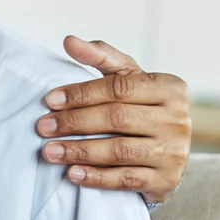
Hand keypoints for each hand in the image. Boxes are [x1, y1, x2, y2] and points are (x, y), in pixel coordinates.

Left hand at [37, 37, 190, 203]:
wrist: (167, 150)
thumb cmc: (140, 107)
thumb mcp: (128, 78)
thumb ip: (101, 58)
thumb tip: (69, 40)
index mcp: (170, 87)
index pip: (119, 88)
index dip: (81, 93)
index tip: (49, 100)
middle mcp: (177, 118)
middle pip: (117, 118)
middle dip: (74, 122)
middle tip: (42, 127)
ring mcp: (174, 151)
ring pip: (119, 150)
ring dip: (79, 151)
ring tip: (49, 151)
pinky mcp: (166, 180)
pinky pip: (125, 179)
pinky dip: (96, 177)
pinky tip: (71, 174)